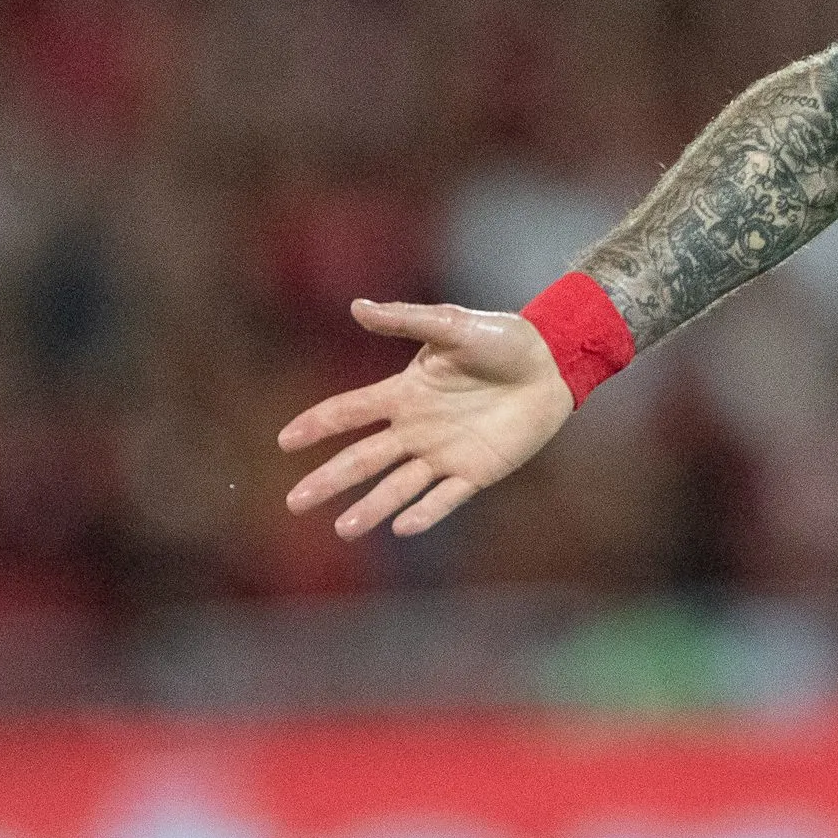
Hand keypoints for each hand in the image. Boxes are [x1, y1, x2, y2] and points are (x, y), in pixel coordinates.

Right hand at [279, 299, 575, 538]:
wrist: (553, 363)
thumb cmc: (503, 339)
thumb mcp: (453, 326)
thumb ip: (407, 321)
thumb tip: (357, 307)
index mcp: (405, 394)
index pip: (351, 411)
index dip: (318, 424)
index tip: (284, 440)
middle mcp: (417, 428)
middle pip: (363, 459)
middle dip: (329, 479)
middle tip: (293, 503)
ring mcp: (444, 453)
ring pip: (397, 486)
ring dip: (370, 507)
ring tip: (343, 530)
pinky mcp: (476, 471)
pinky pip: (445, 497)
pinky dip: (425, 512)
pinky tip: (402, 527)